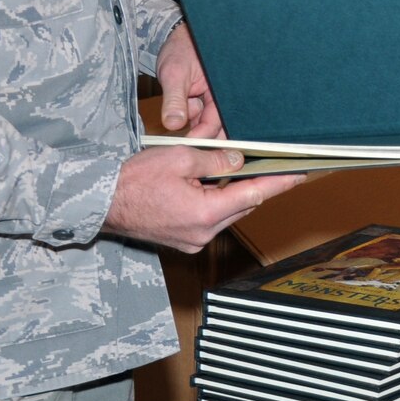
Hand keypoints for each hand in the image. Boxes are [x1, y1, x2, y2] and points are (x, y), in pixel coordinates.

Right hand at [103, 144, 302, 253]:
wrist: (100, 203)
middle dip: (254, 184)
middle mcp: (202, 234)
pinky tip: (211, 186)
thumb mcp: (179, 159)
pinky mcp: (183, 241)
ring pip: (226, 213)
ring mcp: (192, 241)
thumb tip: (239, 161)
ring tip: (235, 169)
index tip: (299, 175)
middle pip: (241, 205)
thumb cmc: (133, 181)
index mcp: (205, 214)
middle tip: (269, 164)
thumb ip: (214, 161)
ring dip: (232, 193)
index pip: (253, 195)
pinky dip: (215, 203)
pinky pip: (210, 220)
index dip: (279, 183)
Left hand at [155, 22, 223, 137]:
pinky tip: (180, 107)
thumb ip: (174, 99)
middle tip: (180, 140)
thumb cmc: (181, 49)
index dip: (202, 136)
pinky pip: (198, 116)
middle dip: (199, 133)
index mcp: (223, 90)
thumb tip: (172, 125)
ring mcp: (212, 100)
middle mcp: (221, 97)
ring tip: (180, 106)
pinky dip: (188, 116)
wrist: (177, 38)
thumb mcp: (174, 73)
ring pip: (204, 123)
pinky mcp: (203, 101)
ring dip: (191, 123)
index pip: (217, 122)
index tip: (186, 145)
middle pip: (216, 127)